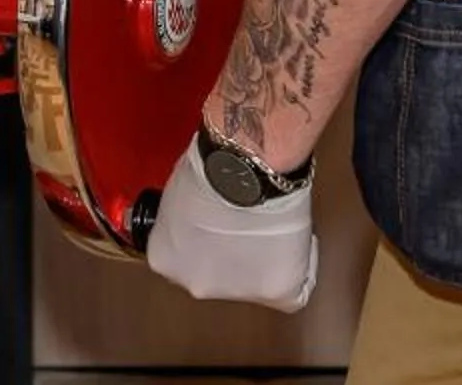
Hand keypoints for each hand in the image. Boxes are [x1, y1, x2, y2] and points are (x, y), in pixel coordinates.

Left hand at [144, 141, 318, 312]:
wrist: (244, 171)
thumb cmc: (211, 168)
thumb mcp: (177, 195)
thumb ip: (182, 221)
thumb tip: (197, 219)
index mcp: (164, 259)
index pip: (184, 261)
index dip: (205, 240)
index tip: (218, 227)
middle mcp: (195, 283)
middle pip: (216, 276)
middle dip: (230, 255)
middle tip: (245, 228)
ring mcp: (235, 292)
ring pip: (254, 285)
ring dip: (262, 264)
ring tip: (271, 230)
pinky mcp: (275, 292)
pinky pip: (292, 293)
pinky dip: (297, 272)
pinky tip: (293, 246)